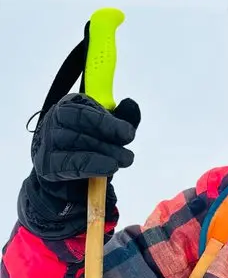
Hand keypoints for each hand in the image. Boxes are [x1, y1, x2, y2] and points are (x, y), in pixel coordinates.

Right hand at [18, 93, 140, 239]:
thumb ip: (121, 116)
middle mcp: (54, 122)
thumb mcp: (108, 127)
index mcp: (70, 105)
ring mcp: (47, 143)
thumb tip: (130, 105)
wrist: (68, 172)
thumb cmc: (91, 141)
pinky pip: (66, 167)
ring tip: (117, 165)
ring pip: (72, 149)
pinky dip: (88, 168)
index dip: (107, 123)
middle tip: (128, 157)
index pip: (83, 112)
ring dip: (99, 158)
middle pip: (78, 132)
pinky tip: (106, 170)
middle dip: (107, 145)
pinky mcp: (46, 166)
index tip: (128, 134)